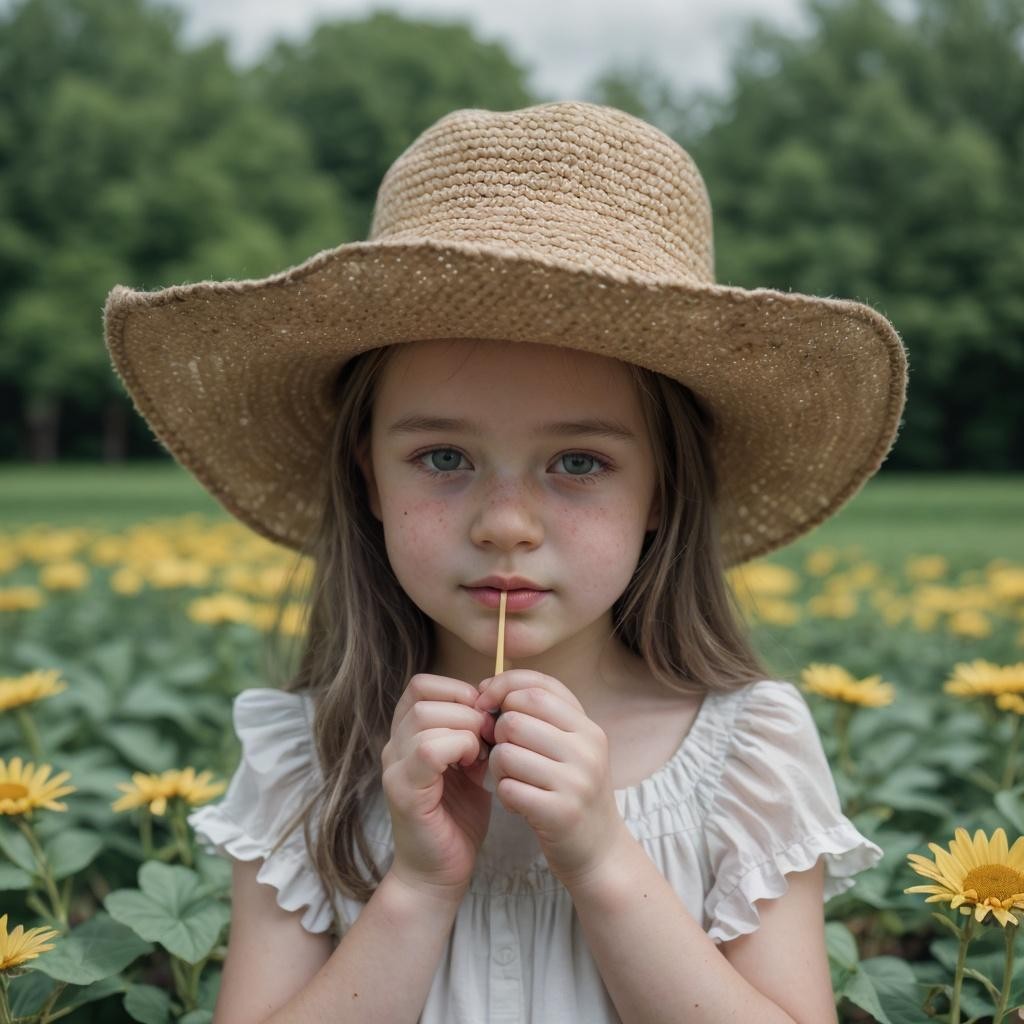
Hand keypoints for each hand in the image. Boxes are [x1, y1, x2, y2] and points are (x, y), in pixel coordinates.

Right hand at [381, 673, 493, 898]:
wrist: (440, 873)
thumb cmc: (458, 817)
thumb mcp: (470, 763)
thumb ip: (473, 733)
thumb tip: (494, 704)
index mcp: (407, 734)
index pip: (421, 684)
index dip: (457, 690)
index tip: (483, 715)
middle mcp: (394, 745)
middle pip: (424, 696)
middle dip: (466, 709)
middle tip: (489, 736)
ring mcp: (394, 767)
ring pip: (425, 718)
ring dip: (464, 729)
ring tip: (481, 753)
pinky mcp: (403, 791)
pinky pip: (428, 749)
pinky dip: (459, 748)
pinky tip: (473, 766)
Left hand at [475, 669, 627, 886]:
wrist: (600, 852)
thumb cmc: (572, 792)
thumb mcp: (570, 748)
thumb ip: (539, 717)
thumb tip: (488, 690)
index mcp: (588, 728)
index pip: (538, 686)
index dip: (504, 686)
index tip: (485, 701)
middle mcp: (587, 750)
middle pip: (515, 719)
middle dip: (497, 735)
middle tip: (504, 754)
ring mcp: (577, 782)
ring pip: (505, 754)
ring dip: (497, 769)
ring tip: (512, 780)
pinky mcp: (561, 813)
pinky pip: (507, 789)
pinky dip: (504, 795)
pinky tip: (518, 803)